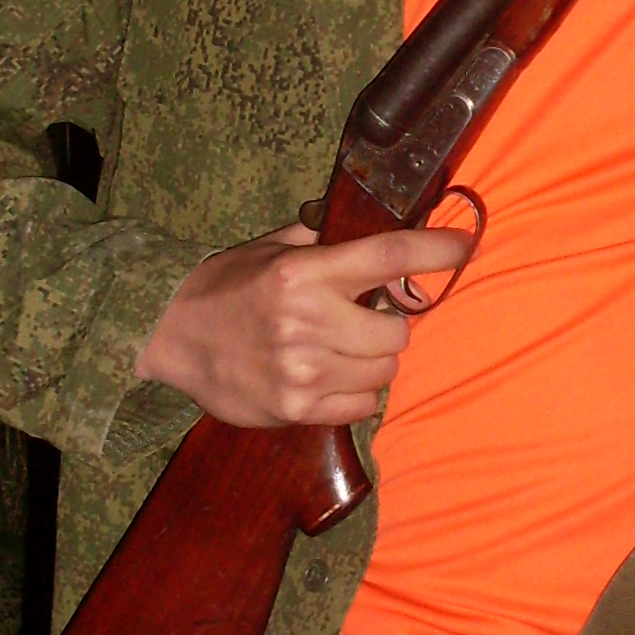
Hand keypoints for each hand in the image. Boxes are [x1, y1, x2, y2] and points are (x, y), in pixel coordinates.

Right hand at [134, 216, 472, 427]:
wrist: (168, 335)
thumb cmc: (227, 287)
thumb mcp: (271, 249)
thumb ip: (325, 241)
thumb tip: (381, 225)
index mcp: (304, 273)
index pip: (388, 255)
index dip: (435, 249)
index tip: (465, 245)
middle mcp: (308, 321)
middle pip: (397, 330)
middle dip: (387, 323)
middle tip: (361, 318)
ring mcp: (303, 370)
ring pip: (384, 371)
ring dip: (371, 359)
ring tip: (337, 349)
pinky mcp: (296, 408)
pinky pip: (362, 405)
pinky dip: (355, 393)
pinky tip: (328, 377)